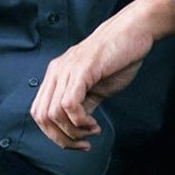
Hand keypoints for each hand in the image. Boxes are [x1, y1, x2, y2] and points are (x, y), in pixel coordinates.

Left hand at [30, 0, 174, 150]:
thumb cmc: (119, 54)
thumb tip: (77, 126)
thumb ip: (84, 103)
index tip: (76, 142)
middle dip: (62, 138)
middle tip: (82, 143)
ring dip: (74, 132)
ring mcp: (68, 69)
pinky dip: (80, 122)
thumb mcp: (97, 84)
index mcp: (58, 73)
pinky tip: (94, 124)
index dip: (54, 134)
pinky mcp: (82, 69)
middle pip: (42, 116)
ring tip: (92, 130)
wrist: (134, 30)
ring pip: (54, 114)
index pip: (39, 112)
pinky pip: (69, 105)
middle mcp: (58, 70)